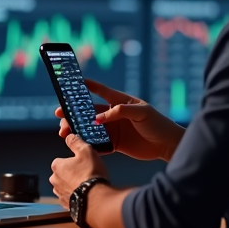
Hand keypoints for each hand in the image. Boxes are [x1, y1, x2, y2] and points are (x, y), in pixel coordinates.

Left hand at [49, 134, 107, 207]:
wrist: (96, 200)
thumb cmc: (90, 174)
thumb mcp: (86, 150)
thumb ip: (76, 142)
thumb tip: (69, 136)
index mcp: (57, 166)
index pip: (61, 160)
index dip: (73, 161)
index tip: (83, 163)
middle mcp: (55, 180)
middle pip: (63, 173)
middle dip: (73, 173)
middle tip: (87, 173)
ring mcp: (60, 194)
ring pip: (66, 186)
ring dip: (74, 185)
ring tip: (88, 184)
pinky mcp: (67, 205)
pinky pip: (71, 198)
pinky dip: (77, 196)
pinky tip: (87, 194)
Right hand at [55, 79, 184, 161]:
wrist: (168, 145)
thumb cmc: (158, 124)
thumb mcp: (141, 113)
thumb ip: (120, 112)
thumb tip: (98, 118)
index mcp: (120, 102)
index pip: (101, 91)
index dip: (87, 86)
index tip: (73, 82)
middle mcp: (114, 114)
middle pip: (89, 112)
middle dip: (73, 112)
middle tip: (60, 115)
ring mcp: (114, 129)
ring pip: (89, 127)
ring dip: (77, 128)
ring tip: (65, 132)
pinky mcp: (116, 143)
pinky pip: (98, 142)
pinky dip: (88, 143)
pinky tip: (79, 144)